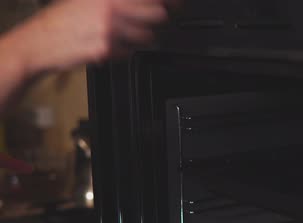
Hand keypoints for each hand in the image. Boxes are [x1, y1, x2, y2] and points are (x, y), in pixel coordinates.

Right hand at [12, 0, 177, 74]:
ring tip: (120, 36)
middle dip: (155, 20)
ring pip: (147, 36)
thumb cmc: (63, 20)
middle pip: (157, 14)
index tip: (177, 4)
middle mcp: (112, 7)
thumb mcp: (89, 0)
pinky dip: (124, 52)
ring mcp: (111, 29)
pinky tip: (108, 46)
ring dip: (139, 38)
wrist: (40, 42)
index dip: (170, 2)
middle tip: (146, 23)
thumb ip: (119, 2)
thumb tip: (149, 5)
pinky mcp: (107, 49)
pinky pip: (130, 53)